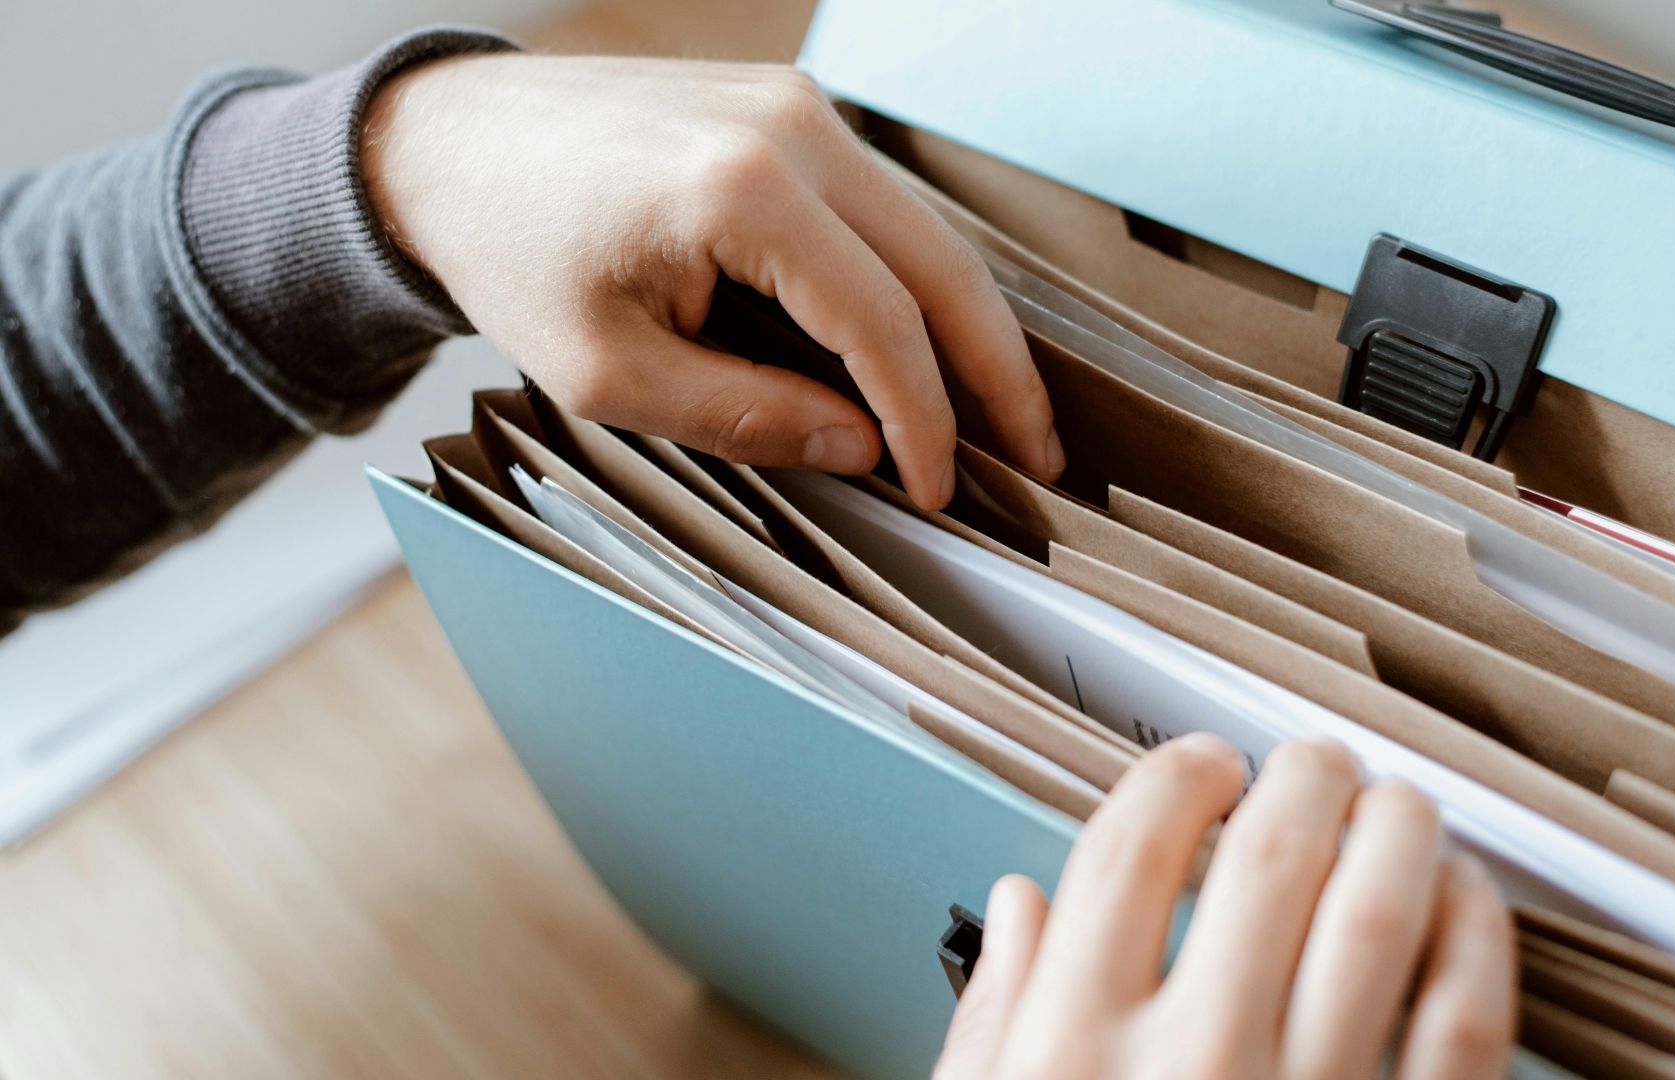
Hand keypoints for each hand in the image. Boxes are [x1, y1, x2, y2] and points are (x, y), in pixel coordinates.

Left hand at [360, 54, 1062, 509]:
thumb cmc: (509, 252)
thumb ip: (748, 415)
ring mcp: (795, 106)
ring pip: (927, 231)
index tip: (938, 488)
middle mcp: (790, 128)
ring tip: (1004, 412)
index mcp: (743, 190)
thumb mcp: (611, 373)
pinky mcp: (786, 109)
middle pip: (943, 266)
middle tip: (1040, 456)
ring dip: (970, 325)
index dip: (925, 420)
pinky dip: (917, 279)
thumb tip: (863, 448)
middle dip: (998, 372)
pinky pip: (882, 204)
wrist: (443, 142)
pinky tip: (932, 342)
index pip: (883, 323)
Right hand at [936, 736, 1515, 1079]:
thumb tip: (1018, 903)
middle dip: (1302, 779)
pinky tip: (1464, 901)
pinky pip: (1467, 1017)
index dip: (1177, 776)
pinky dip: (1477, 936)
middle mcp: (1194, 1066)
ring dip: (1399, 828)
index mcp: (1073, 1052)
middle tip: (1313, 765)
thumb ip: (998, 1018)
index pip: (1130, 848)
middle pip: (1270, 855)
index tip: (1201, 767)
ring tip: (1395, 804)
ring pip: (1382, 910)